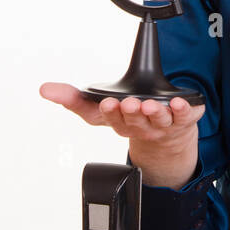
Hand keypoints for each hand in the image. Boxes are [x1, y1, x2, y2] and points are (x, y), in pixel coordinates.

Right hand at [39, 83, 203, 186]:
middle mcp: (139, 126)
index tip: (107, 102)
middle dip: (130, 111)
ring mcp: (162, 125)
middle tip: (129, 102)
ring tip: (150, 104)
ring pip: (158, 120)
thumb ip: (73, 99)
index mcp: (118, 122)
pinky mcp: (183, 120)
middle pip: (134, 119)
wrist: (165, 139)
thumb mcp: (99, 110)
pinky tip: (179, 102)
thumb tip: (44, 89)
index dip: (109, 111)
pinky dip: (183, 110)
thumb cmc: (128, 118)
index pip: (109, 118)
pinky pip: (185, 116)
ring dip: (155, 113)